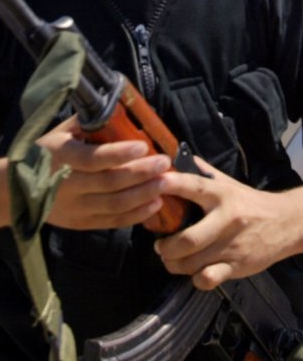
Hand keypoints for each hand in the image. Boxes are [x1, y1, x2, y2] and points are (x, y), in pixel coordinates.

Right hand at [39, 117, 170, 230]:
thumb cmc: (40, 155)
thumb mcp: (56, 134)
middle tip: (165, 164)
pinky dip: (136, 215)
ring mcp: (77, 208)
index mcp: (62, 158)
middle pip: (111, 183)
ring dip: (144, 194)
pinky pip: (113, 221)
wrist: (15, 191)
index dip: (120, 153)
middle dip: (142, 173)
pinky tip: (154, 204)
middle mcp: (70, 185)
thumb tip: (112, 106)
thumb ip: (83, 124)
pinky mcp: (82, 223)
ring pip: (116, 205)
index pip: (95, 158)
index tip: (144, 145)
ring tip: (166, 183)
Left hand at [153, 159, 301, 288]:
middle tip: (157, 245)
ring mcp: (232, 246)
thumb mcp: (227, 182)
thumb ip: (200, 170)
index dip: (168, 185)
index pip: (191, 186)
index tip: (149, 185)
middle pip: (188, 239)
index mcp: (220, 194)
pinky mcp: (238, 266)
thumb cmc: (248, 201)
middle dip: (165, 246)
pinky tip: (193, 272)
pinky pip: (209, 278)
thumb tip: (172, 155)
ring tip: (169, 258)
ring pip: (193, 262)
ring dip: (174, 263)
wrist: (286, 223)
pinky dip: (195, 279)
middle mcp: (226, 220)